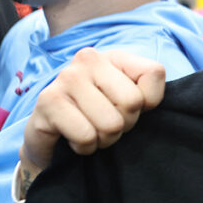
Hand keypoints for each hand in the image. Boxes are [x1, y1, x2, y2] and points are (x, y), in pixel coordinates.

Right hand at [19, 48, 165, 195]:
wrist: (52, 141)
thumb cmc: (96, 120)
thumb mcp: (128, 104)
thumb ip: (147, 96)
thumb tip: (146, 102)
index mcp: (113, 56)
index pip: (154, 73)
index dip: (148, 103)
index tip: (126, 107)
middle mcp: (88, 59)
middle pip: (133, 102)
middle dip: (124, 124)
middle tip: (105, 123)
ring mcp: (66, 77)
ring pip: (111, 124)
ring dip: (103, 139)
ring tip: (89, 130)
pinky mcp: (48, 100)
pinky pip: (86, 136)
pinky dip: (85, 146)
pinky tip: (73, 137)